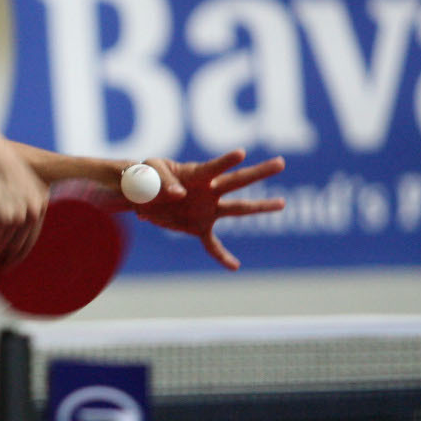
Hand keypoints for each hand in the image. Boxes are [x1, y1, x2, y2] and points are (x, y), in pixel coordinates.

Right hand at [0, 122, 49, 267]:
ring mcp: (23, 214)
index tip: (7, 265)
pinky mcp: (6, 218)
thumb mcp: (9, 182)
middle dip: (3, 257)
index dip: (18, 255)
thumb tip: (5, 235)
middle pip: (17, 246)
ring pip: (1, 243)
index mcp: (42, 199)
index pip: (32, 238)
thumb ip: (13, 202)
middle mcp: (37, 208)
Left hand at [133, 149, 285, 269]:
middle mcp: (208, 190)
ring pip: (238, 209)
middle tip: (280, 162)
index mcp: (195, 174)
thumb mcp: (148, 172)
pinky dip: (222, 256)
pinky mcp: (198, 227)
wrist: (139, 194)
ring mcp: (206, 209)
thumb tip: (179, 194)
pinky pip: (212, 244)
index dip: (225, 161)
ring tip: (282, 203)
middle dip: (259, 172)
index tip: (241, 153)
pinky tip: (234, 266)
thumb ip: (161, 180)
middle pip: (238, 181)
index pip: (213, 167)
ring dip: (260, 207)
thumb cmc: (146, 176)